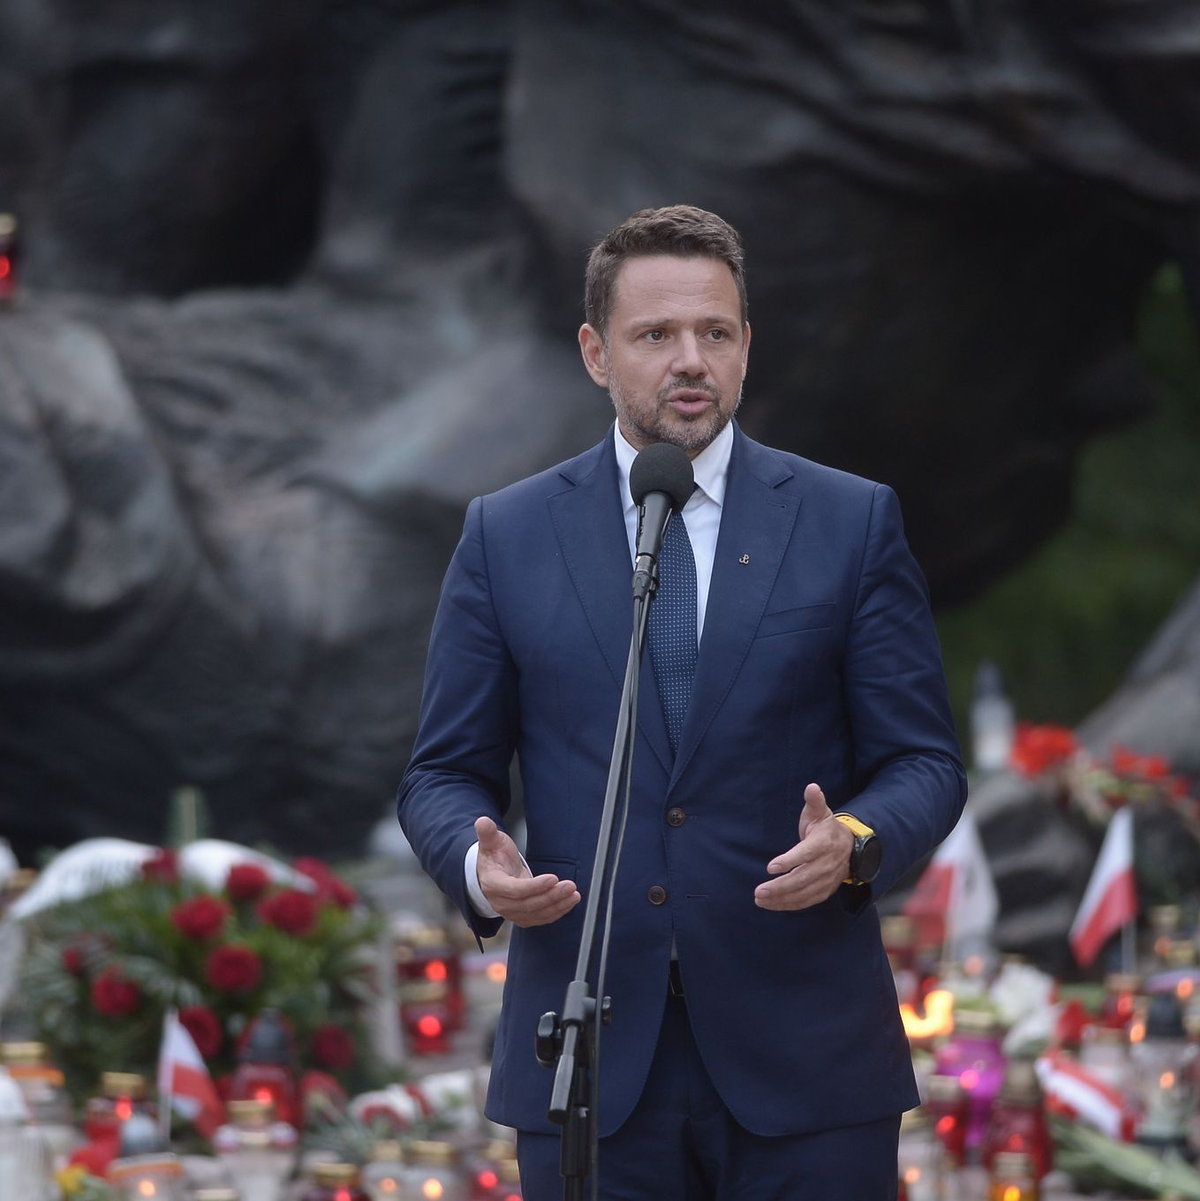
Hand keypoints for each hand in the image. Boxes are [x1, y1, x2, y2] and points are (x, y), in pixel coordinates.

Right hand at [475, 816, 580, 926]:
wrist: (491, 873)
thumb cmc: (493, 856)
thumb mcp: (491, 841)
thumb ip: (487, 832)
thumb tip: (482, 821)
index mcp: (493, 884)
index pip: (515, 890)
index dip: (534, 886)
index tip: (553, 878)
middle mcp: (501, 902)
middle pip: (529, 904)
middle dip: (551, 896)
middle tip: (569, 886)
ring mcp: (512, 912)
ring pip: (537, 913)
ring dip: (558, 905)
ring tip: (573, 894)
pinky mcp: (523, 916)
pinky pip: (541, 918)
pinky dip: (557, 912)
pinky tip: (569, 902)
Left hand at [754, 783, 853, 910]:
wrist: (850, 848)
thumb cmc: (826, 828)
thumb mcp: (821, 812)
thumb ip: (814, 801)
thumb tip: (811, 787)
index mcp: (824, 843)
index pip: (806, 853)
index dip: (790, 860)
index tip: (771, 867)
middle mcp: (827, 864)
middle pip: (803, 878)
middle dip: (780, 886)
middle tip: (759, 891)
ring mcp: (827, 880)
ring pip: (803, 892)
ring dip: (781, 898)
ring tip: (760, 899)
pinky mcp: (824, 890)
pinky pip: (806, 901)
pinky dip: (789, 905)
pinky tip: (772, 905)